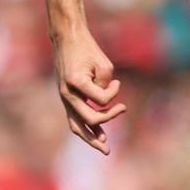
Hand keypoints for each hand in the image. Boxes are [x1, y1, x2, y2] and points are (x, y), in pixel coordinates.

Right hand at [53, 32, 125, 153]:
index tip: (116, 81)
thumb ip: (106, 87)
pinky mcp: (66, 98)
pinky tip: (97, 137)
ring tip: (105, 149)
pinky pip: (74, 119)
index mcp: (76, 83)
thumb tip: (104, 105)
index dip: (114, 92)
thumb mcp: (104, 66)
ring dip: (92, 139)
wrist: (67, 40)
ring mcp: (65, 98)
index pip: (102, 100)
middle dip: (109, 119)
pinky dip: (85, 130)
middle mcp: (67, 94)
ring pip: (77, 126)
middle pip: (89, 119)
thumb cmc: (88, 50)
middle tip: (124, 108)